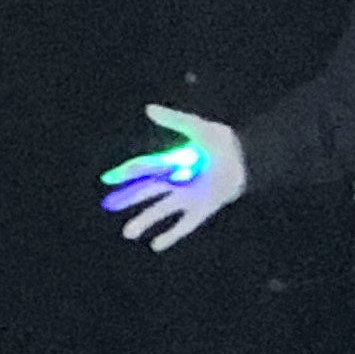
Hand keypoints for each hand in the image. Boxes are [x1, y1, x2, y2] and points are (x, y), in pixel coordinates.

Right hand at [101, 104, 246, 250]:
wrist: (246, 159)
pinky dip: (171, 235)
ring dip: (144, 220)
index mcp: (171, 161)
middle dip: (128, 199)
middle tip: (108, 206)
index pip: (143, 169)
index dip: (125, 174)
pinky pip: (183, 225)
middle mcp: (176, 180)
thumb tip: (148, 108)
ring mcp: (188, 196)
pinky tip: (155, 245)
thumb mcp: (196, 127)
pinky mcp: (201, 209)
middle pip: (147, 191)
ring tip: (128, 233)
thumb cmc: (222, 140)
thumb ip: (173, 119)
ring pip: (160, 210)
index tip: (108, 180)